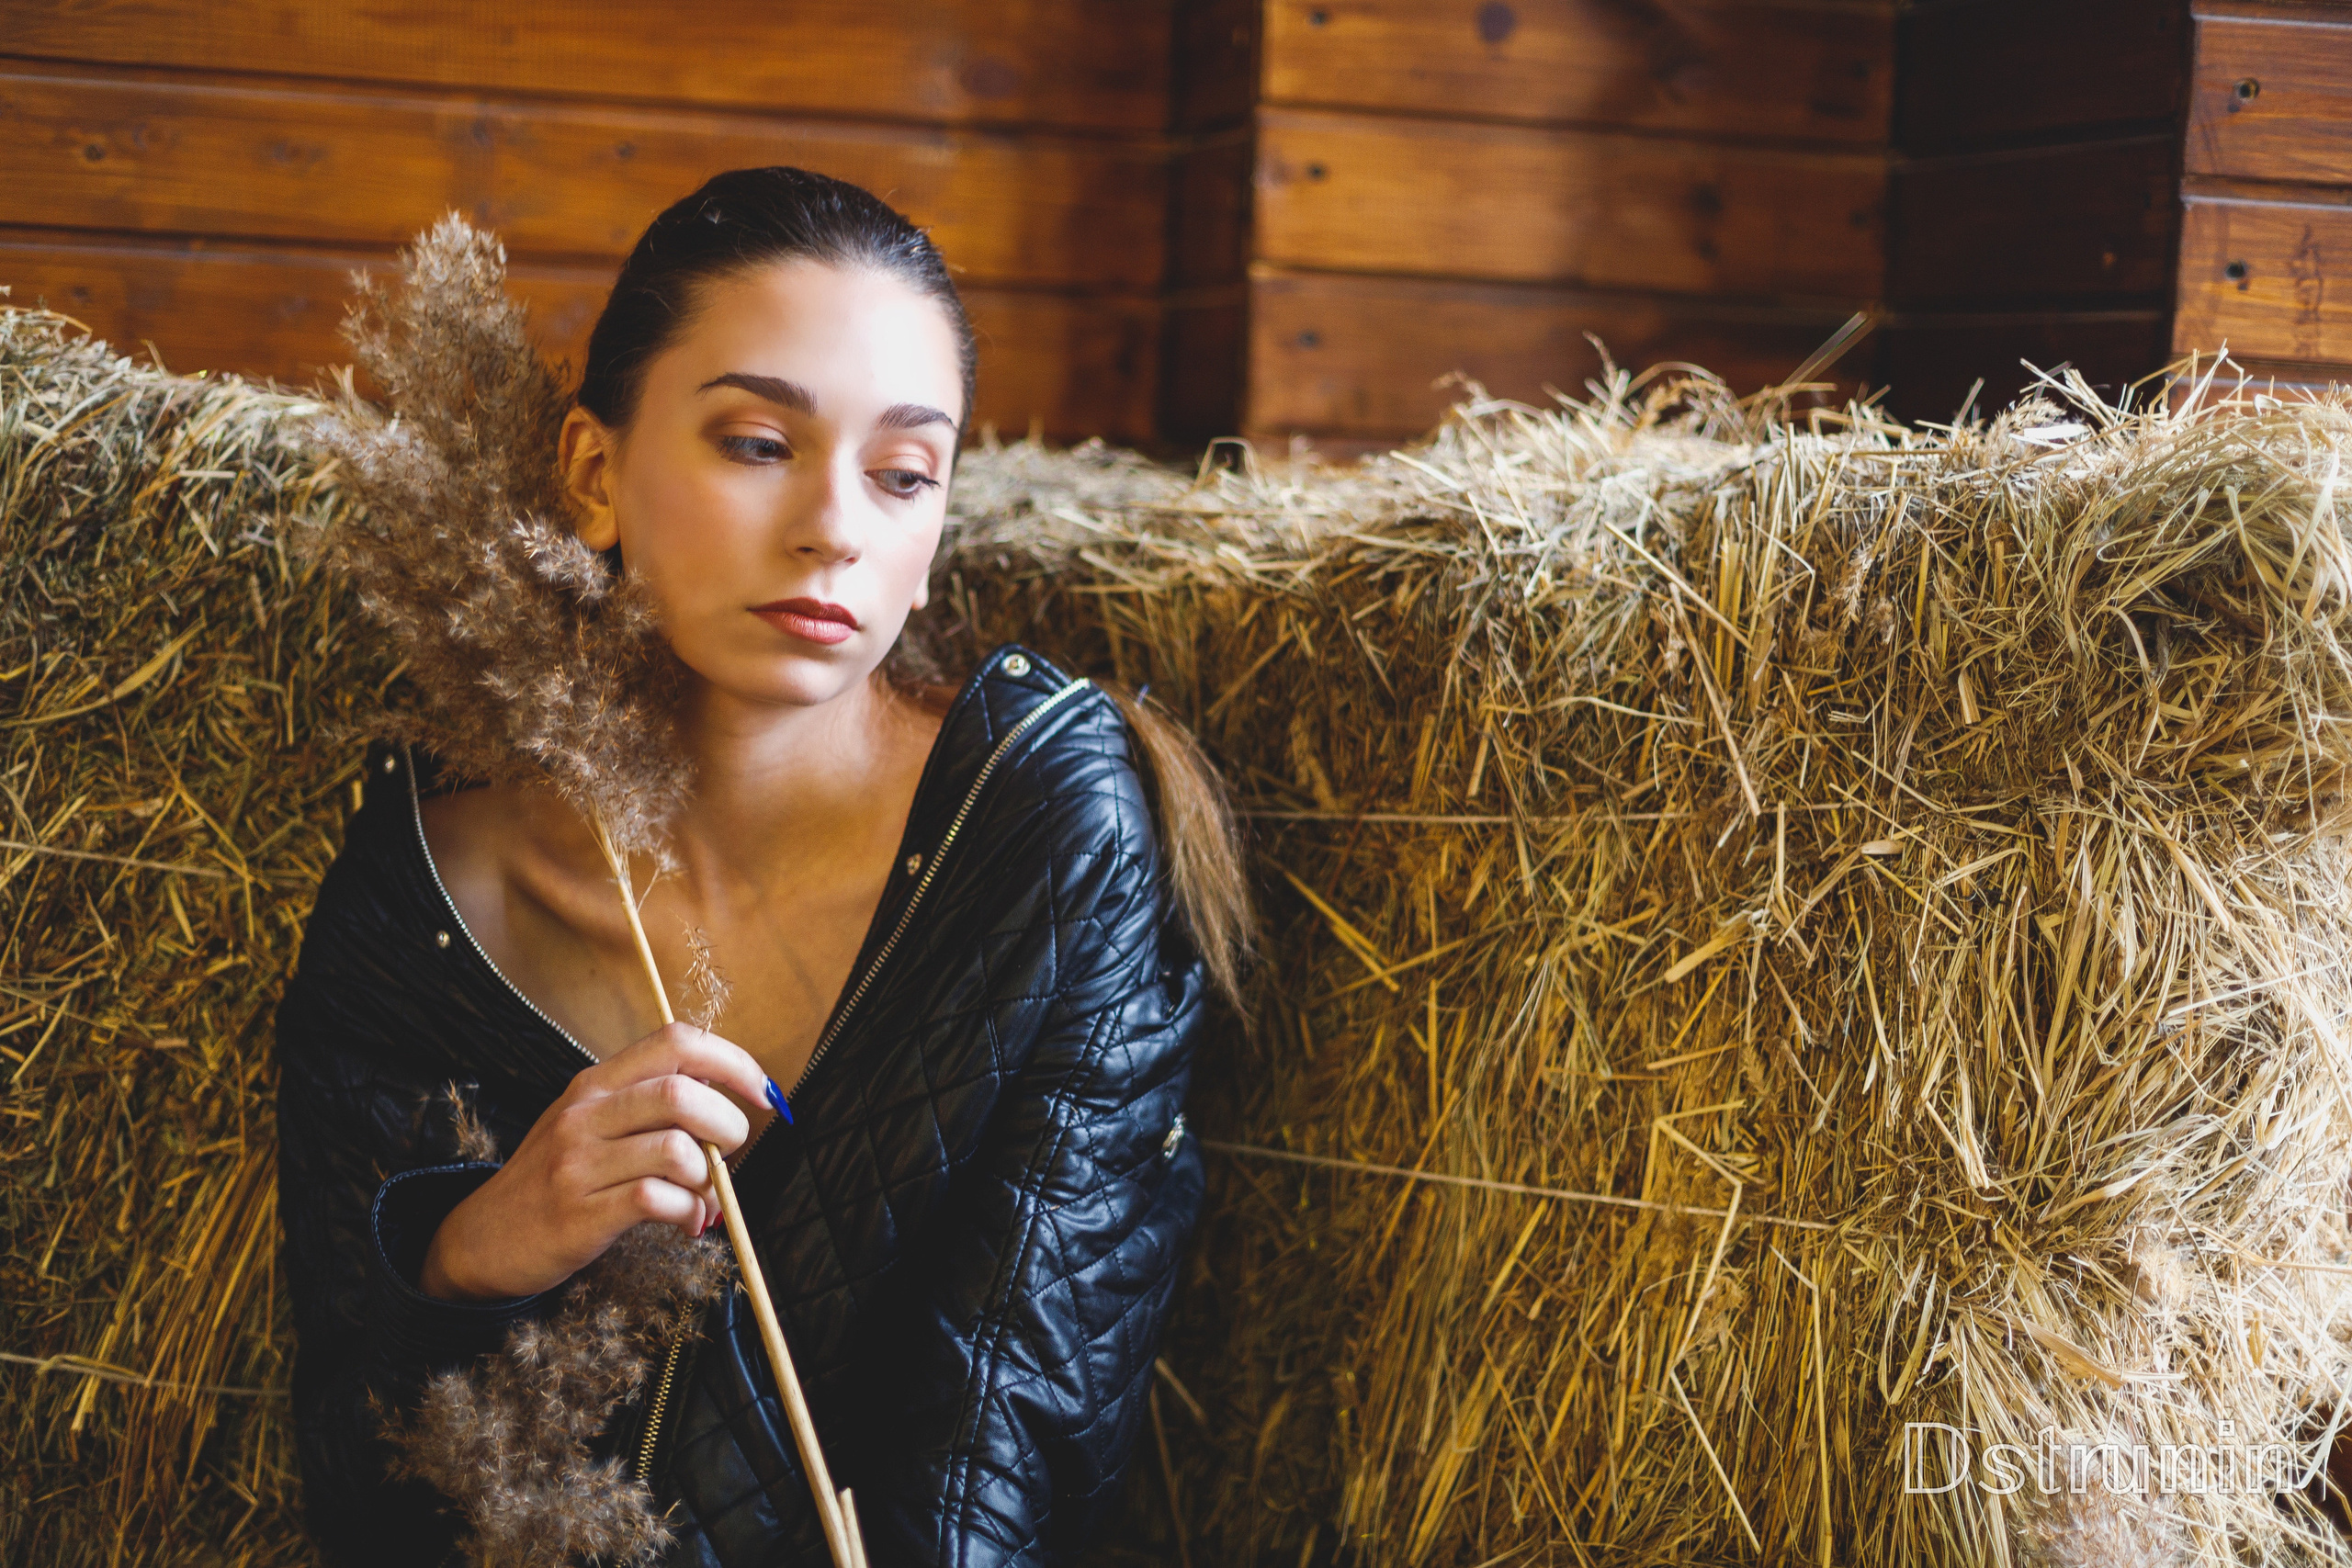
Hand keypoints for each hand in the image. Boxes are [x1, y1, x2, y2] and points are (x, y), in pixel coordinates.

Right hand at [420, 1023, 769, 1300]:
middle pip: (681, 1094)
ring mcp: (578, 1164)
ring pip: (675, 1149)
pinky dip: (688, 1213)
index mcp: (595, 1084)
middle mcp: (584, 1114)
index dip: (733, 1062)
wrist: (480, 1240)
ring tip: (705, 1196)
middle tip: (729, 1154)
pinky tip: (687, 1223)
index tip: (763, 1093)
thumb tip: (731, 1109)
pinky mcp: (579, 1215)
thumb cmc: (554, 1180)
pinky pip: (655, 1200)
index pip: (677, 1042)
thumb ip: (648, 1109)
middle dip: (728, 1124)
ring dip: (709, 1177)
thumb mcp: (589, 1126)